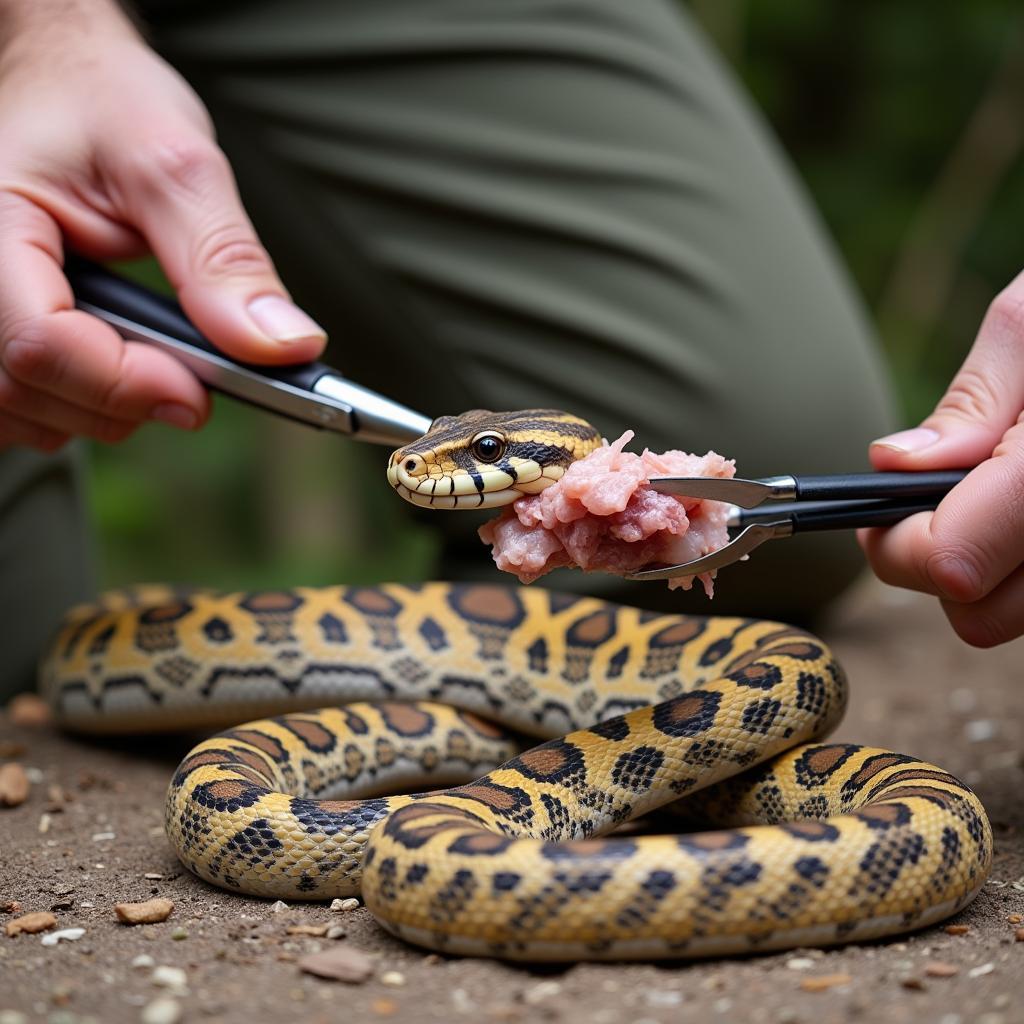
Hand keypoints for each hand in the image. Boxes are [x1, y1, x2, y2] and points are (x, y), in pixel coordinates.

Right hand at [0, 2, 325, 450]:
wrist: (74, 84)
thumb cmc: (107, 101)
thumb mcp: (177, 163)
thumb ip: (224, 259)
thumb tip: (283, 347)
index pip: (41, 343)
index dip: (126, 383)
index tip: (199, 392)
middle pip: (30, 390)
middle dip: (124, 403)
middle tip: (194, 381)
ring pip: (21, 410)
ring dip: (102, 412)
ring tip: (157, 370)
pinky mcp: (1, 326)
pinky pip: (21, 403)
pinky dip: (78, 407)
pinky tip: (121, 374)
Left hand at [859, 271, 1023, 646]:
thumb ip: (970, 404)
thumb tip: (894, 463)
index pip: (953, 564)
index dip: (900, 542)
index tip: (882, 506)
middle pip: (979, 614)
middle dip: (937, 561)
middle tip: (938, 495)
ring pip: (1014, 616)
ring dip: (989, 566)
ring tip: (997, 489)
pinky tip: (1023, 506)